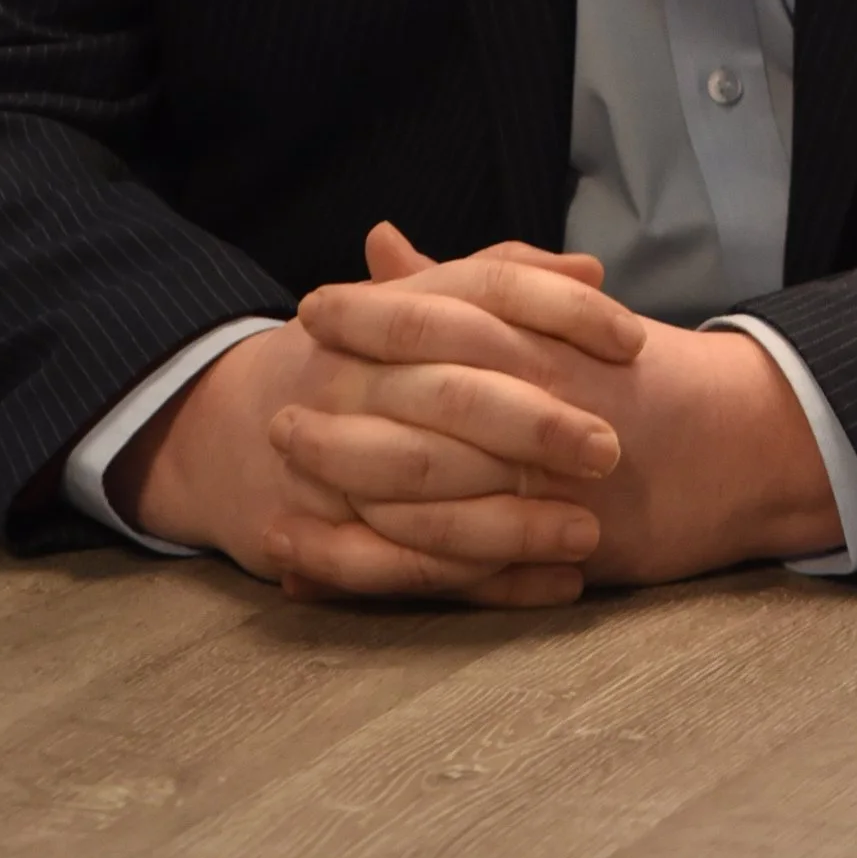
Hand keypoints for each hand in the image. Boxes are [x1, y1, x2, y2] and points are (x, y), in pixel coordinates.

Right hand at [110, 230, 636, 606]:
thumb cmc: (355, 360)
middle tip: (610, 449)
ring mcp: (330, 459)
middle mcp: (356, 376)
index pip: (483, 290)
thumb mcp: (416, 307)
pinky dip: (482, 583)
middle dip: (537, 425)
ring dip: (515, 518)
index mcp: (387, 311)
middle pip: (454, 394)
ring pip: (427, 491)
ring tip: (590, 534)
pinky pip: (405, 568)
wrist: (226, 426)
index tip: (631, 339)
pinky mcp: (321, 536)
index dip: (559, 311)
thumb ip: (501, 279)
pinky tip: (553, 586)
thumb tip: (591, 271)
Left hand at [291, 230, 843, 589]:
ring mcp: (546, 472)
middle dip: (347, 404)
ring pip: (432, 480)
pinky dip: (385, 560)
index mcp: (539, 335)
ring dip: (353, 483)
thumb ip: (462, 280)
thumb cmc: (636, 373)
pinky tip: (329, 560)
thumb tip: (378, 241)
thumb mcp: (552, 314)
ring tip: (284, 484)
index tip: (311, 307)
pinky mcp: (552, 538)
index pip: (444, 314)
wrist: (741, 441)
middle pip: (425, 399)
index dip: (374, 312)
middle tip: (277, 406)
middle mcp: (539, 398)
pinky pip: (457, 555)